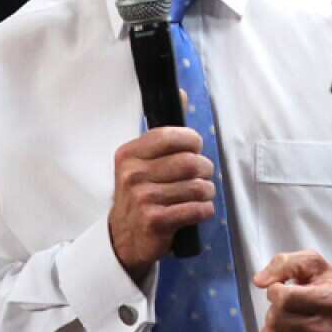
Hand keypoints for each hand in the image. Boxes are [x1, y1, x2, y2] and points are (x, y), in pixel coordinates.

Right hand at [108, 126, 214, 281]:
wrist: (124, 238)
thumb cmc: (141, 194)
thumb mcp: (142, 162)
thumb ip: (164, 133)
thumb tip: (183, 93)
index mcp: (129, 155)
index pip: (172, 136)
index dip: (193, 142)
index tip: (195, 150)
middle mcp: (132, 174)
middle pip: (190, 162)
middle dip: (205, 170)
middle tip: (201, 176)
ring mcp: (142, 198)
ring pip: (197, 186)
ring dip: (207, 192)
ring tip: (200, 195)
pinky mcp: (155, 221)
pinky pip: (197, 209)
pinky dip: (205, 209)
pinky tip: (198, 210)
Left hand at [253, 251, 331, 331]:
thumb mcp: (314, 264)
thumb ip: (284, 263)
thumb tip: (260, 281)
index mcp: (329, 299)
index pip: (284, 298)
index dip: (275, 290)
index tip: (282, 289)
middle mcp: (326, 327)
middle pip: (276, 319)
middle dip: (273, 308)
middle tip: (284, 305)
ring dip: (270, 327)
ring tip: (283, 320)